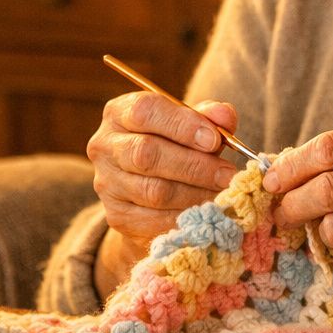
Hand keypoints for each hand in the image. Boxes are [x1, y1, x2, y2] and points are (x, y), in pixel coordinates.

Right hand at [86, 91, 240, 251]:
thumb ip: (208, 117)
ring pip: (153, 191)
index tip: (214, 139)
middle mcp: (105, 146)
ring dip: (195, 193)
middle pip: (146, 154)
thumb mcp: (190, 124)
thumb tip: (225, 116)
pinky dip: (186, 217)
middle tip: (227, 174)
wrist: (150, 188)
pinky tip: (207, 213)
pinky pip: (155, 220)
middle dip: (194, 165)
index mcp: (120, 113)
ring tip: (223, 193)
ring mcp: (107, 183)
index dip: (182, 124)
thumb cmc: (174, 145)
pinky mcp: (117, 216)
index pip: (145, 111)